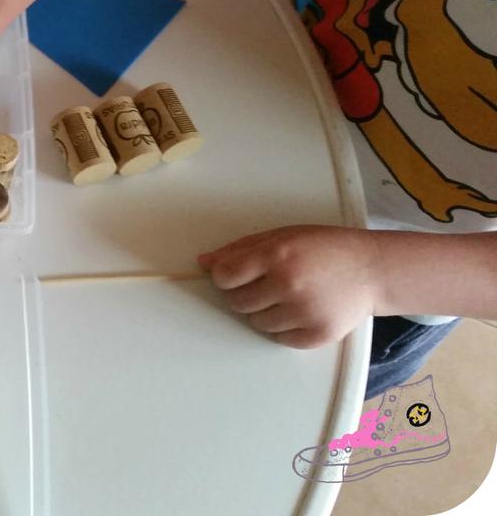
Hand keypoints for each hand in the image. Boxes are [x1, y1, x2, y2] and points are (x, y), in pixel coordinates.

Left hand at [197, 225, 382, 348]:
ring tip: (290, 295)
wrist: (372, 269)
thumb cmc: (325, 249)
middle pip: (238, 302)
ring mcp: (304, 312)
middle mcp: (288, 284)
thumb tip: (204, 263)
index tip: (235, 275)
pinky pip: (280, 339)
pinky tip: (301, 310)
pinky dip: (285, 328)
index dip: (226, 276)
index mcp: (277, 255)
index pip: (225, 275)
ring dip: (264, 311)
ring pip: (257, 323)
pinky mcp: (317, 335)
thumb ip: (240, 249)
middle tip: (267, 284)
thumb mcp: (282, 236)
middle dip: (245, 294)